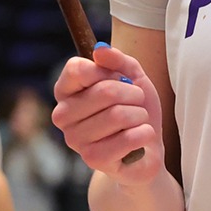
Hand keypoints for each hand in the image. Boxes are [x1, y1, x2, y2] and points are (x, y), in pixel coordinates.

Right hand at [53, 47, 162, 184]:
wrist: (147, 148)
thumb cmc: (134, 109)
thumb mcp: (133, 77)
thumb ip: (118, 59)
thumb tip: (99, 50)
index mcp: (66, 91)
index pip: (77, 69)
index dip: (107, 71)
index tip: (120, 79)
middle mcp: (63, 115)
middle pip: (105, 91)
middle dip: (133, 94)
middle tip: (137, 102)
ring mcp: (75, 139)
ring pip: (118, 115)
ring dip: (140, 115)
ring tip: (138, 121)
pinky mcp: (92, 159)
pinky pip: (128, 138)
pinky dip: (144, 134)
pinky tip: (140, 139)